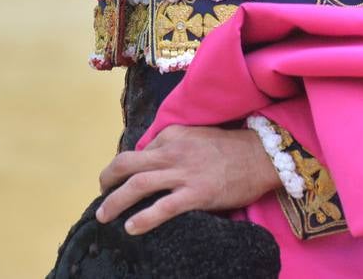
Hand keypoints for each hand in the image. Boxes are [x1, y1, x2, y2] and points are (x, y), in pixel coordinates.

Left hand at [95, 125, 281, 234]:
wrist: (262, 156)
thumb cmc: (231, 148)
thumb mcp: (196, 135)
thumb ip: (174, 145)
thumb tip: (150, 161)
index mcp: (172, 134)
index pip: (139, 150)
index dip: (126, 168)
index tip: (119, 180)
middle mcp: (173, 150)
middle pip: (127, 164)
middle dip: (107, 179)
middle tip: (101, 193)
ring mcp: (184, 172)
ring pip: (138, 184)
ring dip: (115, 201)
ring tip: (103, 215)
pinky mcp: (197, 193)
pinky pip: (163, 207)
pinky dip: (143, 218)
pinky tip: (131, 228)